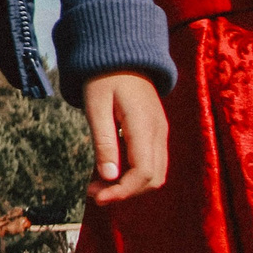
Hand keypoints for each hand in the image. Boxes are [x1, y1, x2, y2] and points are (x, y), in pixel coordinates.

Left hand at [80, 71, 167, 204]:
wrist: (122, 54)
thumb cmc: (104, 77)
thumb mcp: (96, 106)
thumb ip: (103, 141)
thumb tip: (108, 178)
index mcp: (145, 126)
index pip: (144, 172)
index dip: (123, 191)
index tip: (97, 198)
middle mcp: (159, 133)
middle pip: (153, 179)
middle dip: (124, 192)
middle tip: (92, 192)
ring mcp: (161, 133)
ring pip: (154, 173)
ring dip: (128, 185)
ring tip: (97, 184)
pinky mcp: (156, 132)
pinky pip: (151, 161)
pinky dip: (132, 173)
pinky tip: (108, 169)